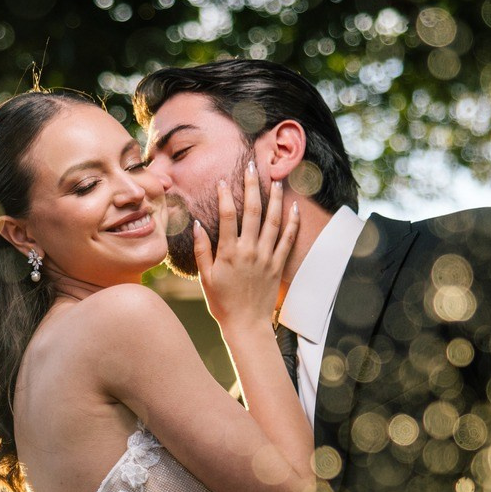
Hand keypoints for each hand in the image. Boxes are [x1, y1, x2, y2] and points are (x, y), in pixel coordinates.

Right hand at [194, 162, 300, 328]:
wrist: (246, 325)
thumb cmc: (222, 303)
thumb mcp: (205, 278)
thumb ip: (201, 250)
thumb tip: (197, 224)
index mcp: (229, 253)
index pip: (227, 216)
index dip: (225, 196)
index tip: (223, 180)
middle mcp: (250, 251)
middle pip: (253, 211)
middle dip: (252, 186)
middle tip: (252, 165)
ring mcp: (267, 257)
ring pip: (273, 220)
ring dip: (274, 197)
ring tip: (275, 179)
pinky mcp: (278, 264)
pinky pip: (288, 239)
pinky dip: (292, 221)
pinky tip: (293, 205)